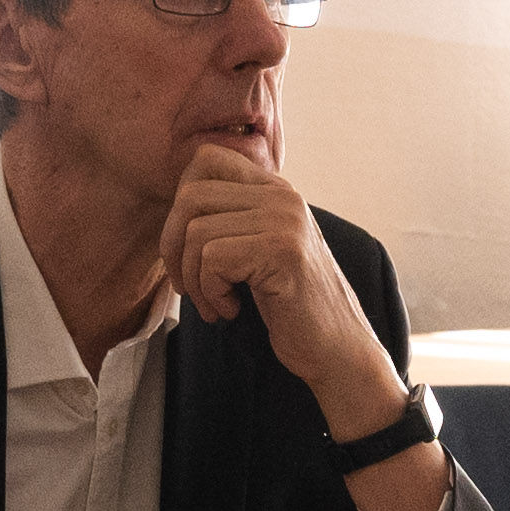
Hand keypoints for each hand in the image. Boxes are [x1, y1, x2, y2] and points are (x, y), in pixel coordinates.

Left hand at [168, 141, 378, 395]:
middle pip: (190, 196)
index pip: (206, 160)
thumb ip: (230, 221)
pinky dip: (210, 293)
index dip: (181, 205)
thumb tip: (172, 210)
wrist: (337, 351)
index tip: (190, 249)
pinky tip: (232, 310)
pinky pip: (212, 259)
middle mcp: (283, 196)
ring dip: (194, 280)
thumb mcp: (258, 252)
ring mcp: (285, 220)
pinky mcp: (282, 250)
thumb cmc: (290, 309)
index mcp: (276, 190)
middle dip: (174, 248)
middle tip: (190, 286)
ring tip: (217, 305)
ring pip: (196, 232)